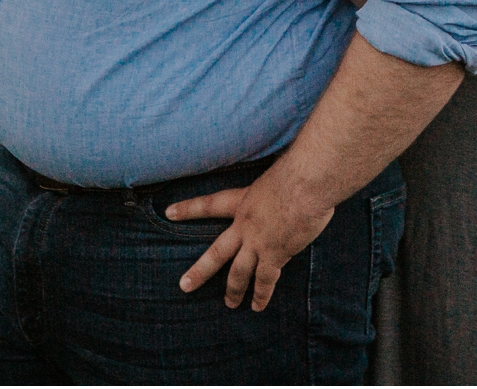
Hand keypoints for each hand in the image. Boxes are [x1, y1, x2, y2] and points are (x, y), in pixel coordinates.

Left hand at [164, 170, 336, 311]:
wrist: (307, 181)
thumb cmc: (298, 170)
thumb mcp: (276, 173)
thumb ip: (273, 184)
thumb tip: (283, 182)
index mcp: (243, 201)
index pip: (210, 205)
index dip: (189, 209)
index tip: (169, 212)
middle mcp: (245, 225)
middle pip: (217, 252)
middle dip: (200, 270)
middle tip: (184, 286)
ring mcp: (258, 242)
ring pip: (238, 272)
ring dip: (233, 290)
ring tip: (229, 304)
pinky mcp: (276, 254)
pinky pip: (265, 280)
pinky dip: (261, 295)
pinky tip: (257, 306)